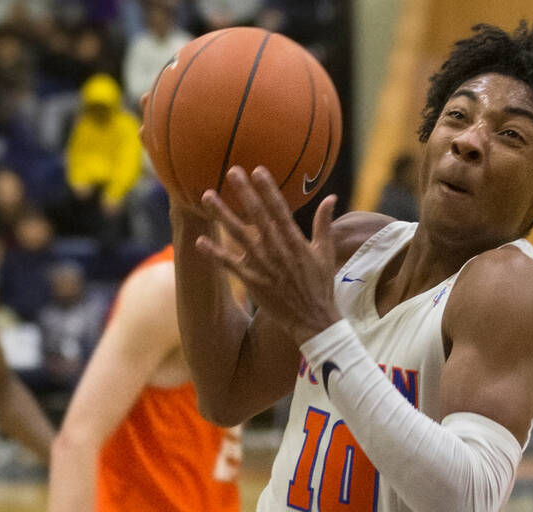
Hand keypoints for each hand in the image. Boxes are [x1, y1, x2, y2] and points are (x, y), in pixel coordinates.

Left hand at [196, 165, 340, 344]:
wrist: (313, 319)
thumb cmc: (320, 285)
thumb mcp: (326, 253)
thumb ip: (324, 223)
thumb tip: (331, 197)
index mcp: (295, 241)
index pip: (279, 209)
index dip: (267, 188)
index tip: (257, 169)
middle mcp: (277, 250)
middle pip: (257, 216)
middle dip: (244, 192)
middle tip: (231, 171)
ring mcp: (263, 266)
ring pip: (239, 235)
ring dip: (222, 215)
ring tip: (207, 197)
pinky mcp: (253, 282)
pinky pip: (231, 265)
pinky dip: (216, 254)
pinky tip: (201, 241)